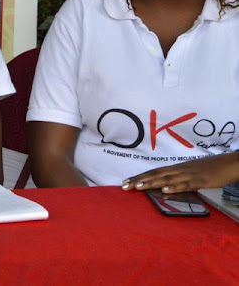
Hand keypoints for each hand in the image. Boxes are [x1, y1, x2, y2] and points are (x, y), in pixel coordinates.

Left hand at [122, 152, 238, 192]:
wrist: (229, 163)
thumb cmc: (209, 170)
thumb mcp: (190, 174)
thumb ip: (177, 180)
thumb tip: (164, 188)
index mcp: (176, 168)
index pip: (154, 172)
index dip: (139, 176)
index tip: (125, 181)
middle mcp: (179, 169)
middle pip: (155, 174)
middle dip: (139, 180)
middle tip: (124, 185)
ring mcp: (189, 174)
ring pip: (167, 178)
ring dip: (151, 182)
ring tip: (138, 187)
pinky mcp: (200, 180)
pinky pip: (186, 184)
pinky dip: (175, 187)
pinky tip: (165, 190)